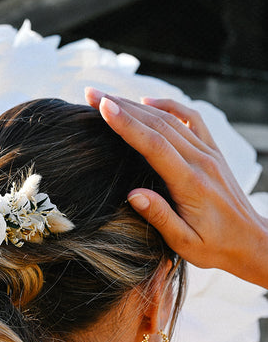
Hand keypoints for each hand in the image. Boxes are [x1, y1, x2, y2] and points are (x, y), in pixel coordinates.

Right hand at [84, 88, 267, 286]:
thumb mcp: (185, 244)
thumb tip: (132, 195)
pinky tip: (149, 101)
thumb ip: (160, 217)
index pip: (154, 146)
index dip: (127, 125)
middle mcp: (201, 161)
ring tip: (107, 97)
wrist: (251, 242)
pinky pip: (191, 119)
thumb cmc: (216, 247)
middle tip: (90, 94)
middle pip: (157, 124)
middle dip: (121, 107)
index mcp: (191, 184)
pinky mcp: (213, 152)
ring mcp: (209, 153)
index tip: (102, 107)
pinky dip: (169, 106)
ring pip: (170, 119)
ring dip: (136, 105)